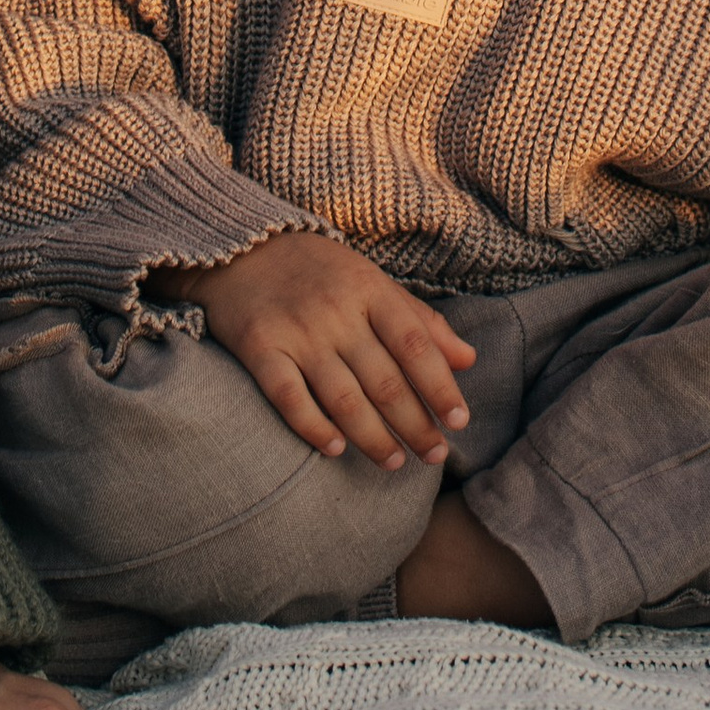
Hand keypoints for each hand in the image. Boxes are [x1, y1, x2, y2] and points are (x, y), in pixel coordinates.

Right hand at [155, 231, 475, 471]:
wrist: (242, 247)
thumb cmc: (320, 271)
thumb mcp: (374, 283)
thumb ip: (420, 321)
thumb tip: (468, 359)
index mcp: (370, 290)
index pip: (415, 345)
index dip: (440, 386)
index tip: (460, 421)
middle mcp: (336, 311)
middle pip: (384, 380)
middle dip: (414, 424)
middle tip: (434, 455)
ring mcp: (297, 331)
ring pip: (343, 397)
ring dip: (373, 437)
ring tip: (394, 462)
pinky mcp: (259, 347)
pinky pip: (289, 398)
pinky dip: (314, 427)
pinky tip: (336, 449)